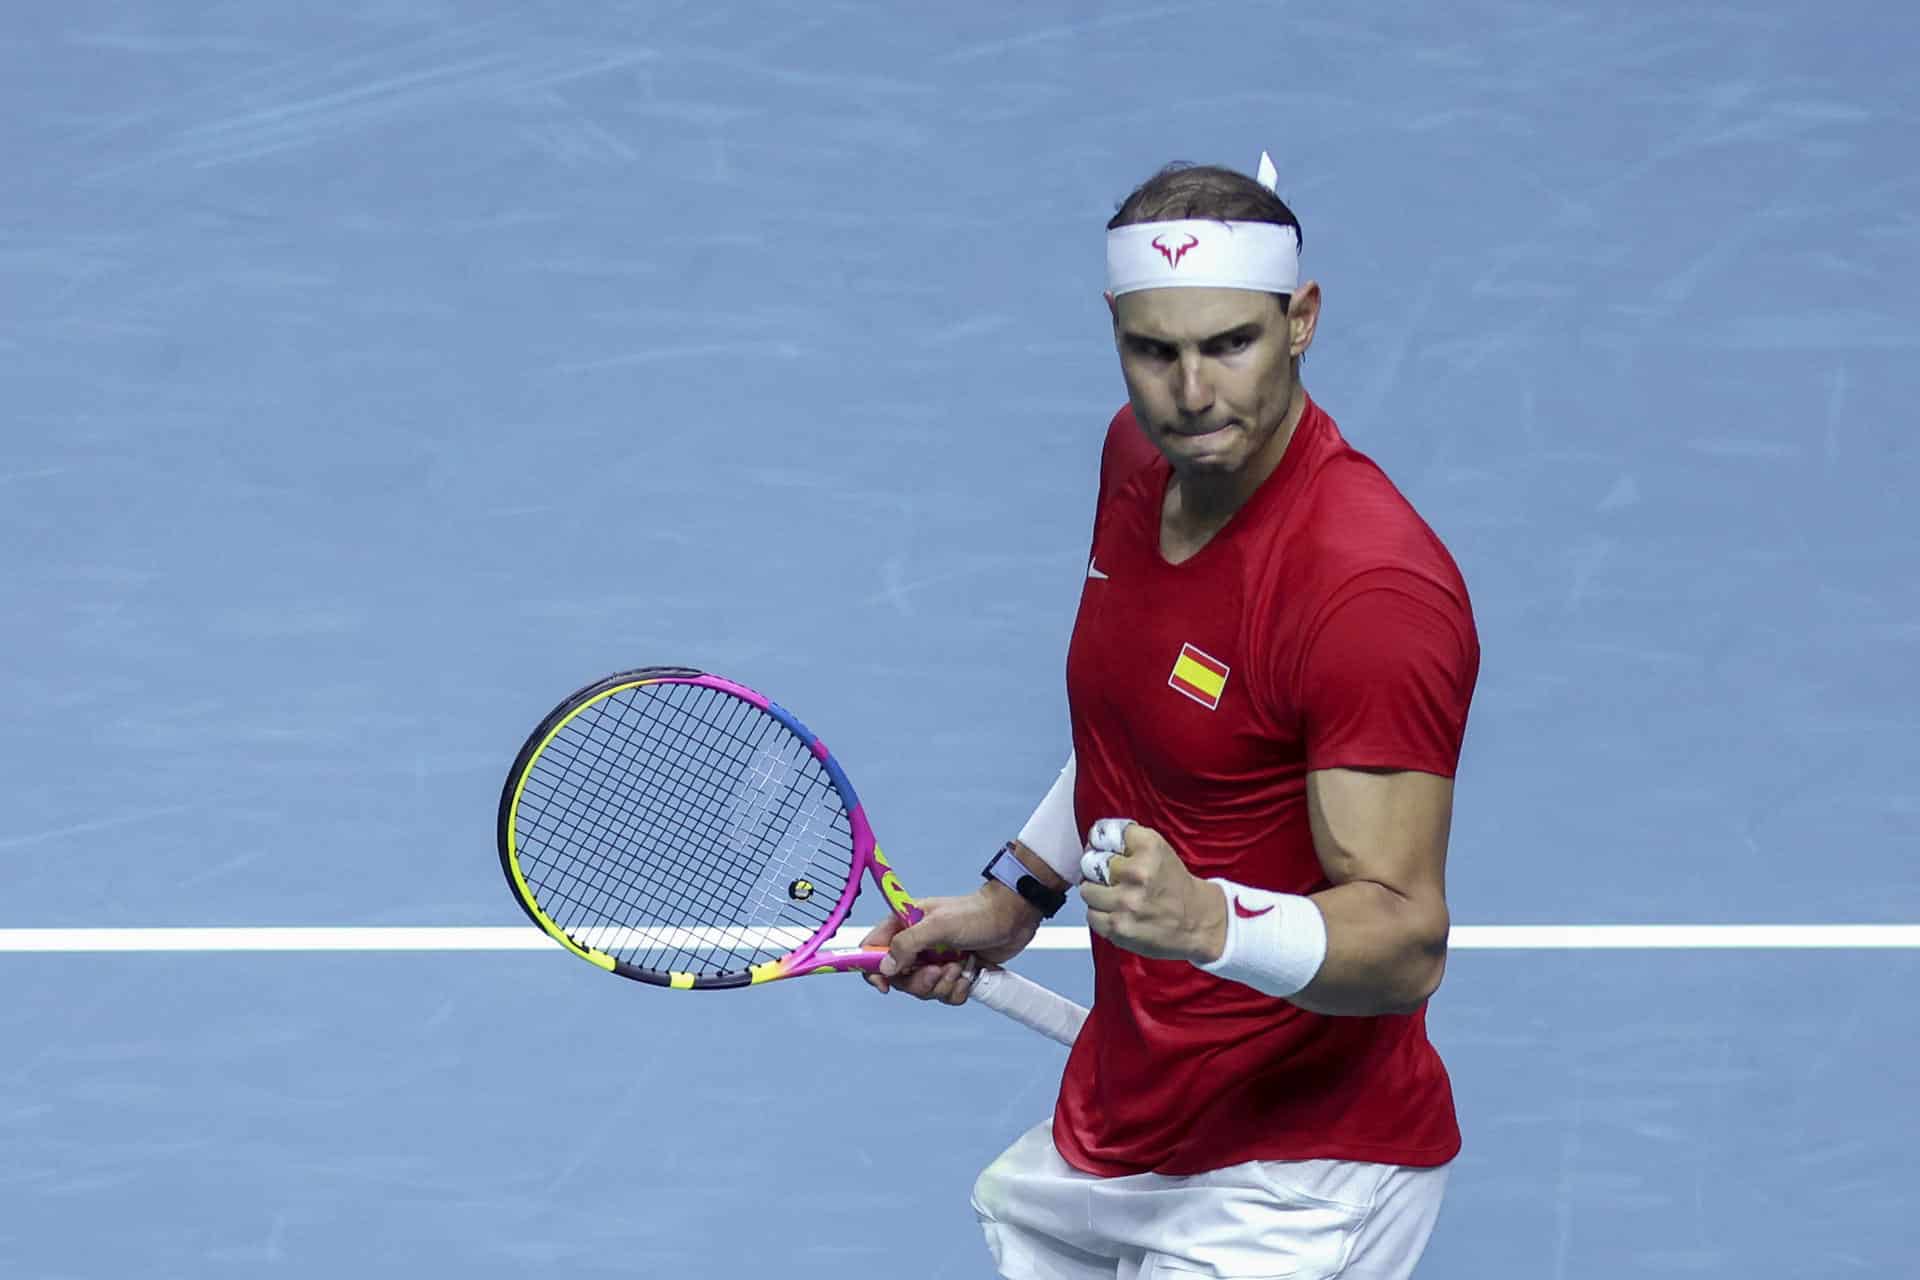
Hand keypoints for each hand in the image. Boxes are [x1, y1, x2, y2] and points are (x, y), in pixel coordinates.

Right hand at [859, 886, 1041, 1004]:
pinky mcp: (954, 973)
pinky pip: (946, 994)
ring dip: (943, 984)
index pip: (873, 949)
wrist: (1012, 918)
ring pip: (924, 989)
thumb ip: (908, 944)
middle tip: (939, 971)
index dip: (873, 969)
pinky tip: (969, 973)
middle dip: (920, 981)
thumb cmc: (976, 914)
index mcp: (904, 925)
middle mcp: (916, 945)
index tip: (885, 985)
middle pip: (900, 978)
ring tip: (960, 966)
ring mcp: (935, 960)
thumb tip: (886, 967)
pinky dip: (957, 989)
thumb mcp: (938, 925)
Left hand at [1079, 820, 1226, 963]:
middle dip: (1096, 870)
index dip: (1100, 843)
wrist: (1197, 922)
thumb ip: (1125, 840)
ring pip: (1087, 890)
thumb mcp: (1157, 849)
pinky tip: (1117, 913)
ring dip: (1097, 894)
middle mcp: (1138, 872)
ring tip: (1115, 897)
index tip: (1105, 850)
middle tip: (1111, 877)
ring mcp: (1127, 901)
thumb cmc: (1173, 885)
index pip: (1101, 834)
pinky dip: (1100, 915)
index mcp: (1149, 847)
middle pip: (1090, 862)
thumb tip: (1090, 845)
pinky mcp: (1119, 926)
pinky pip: (1091, 915)